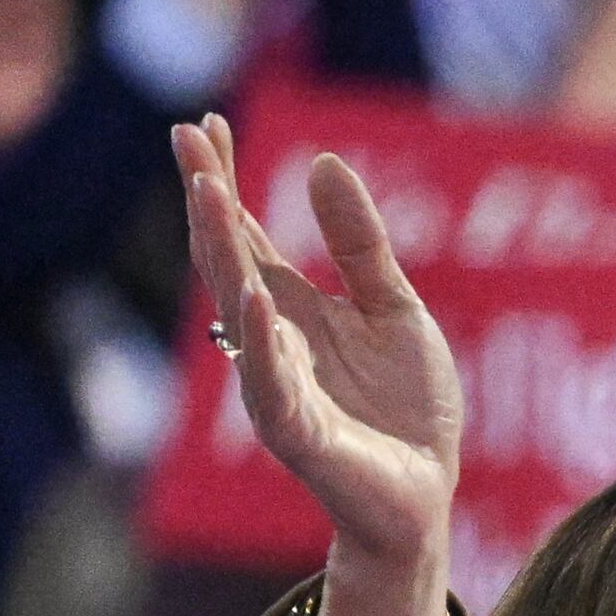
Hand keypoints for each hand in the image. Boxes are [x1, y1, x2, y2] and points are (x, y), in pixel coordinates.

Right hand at [176, 117, 463, 599]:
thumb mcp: (393, 308)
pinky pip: (271, 384)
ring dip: (220, 251)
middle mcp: (270, 341)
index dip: (224, 180)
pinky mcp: (298, 434)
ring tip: (208, 191)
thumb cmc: (407, 407)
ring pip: (236, 311)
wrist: (426, 492)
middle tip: (188, 138)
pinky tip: (254, 296)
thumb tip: (323, 164)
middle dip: (207, 200)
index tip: (205, 123)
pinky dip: (260, 341)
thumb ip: (360, 245)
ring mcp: (276, 385)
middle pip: (227, 259)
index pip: (243, 235)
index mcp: (290, 309)